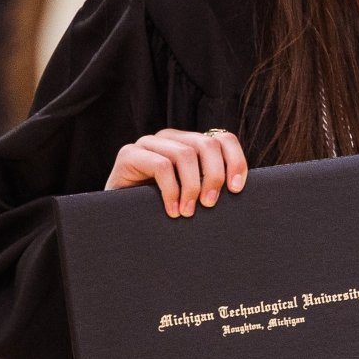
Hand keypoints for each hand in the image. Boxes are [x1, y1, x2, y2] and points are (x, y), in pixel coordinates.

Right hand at [105, 128, 249, 217]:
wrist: (118, 220)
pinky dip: (171, 191)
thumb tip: (240, 191)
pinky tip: (172, 210)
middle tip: (210, 205)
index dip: (235, 161)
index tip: (237, 189)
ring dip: (191, 187)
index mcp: (190, 142)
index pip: (223, 139)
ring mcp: (148, 143)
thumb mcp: (191, 195)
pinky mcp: (129, 155)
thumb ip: (210, 186)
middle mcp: (170, 138)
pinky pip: (161, 166)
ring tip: (188, 213)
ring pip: (185, 154)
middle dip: (214, 176)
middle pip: (207, 145)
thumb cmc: (160, 210)